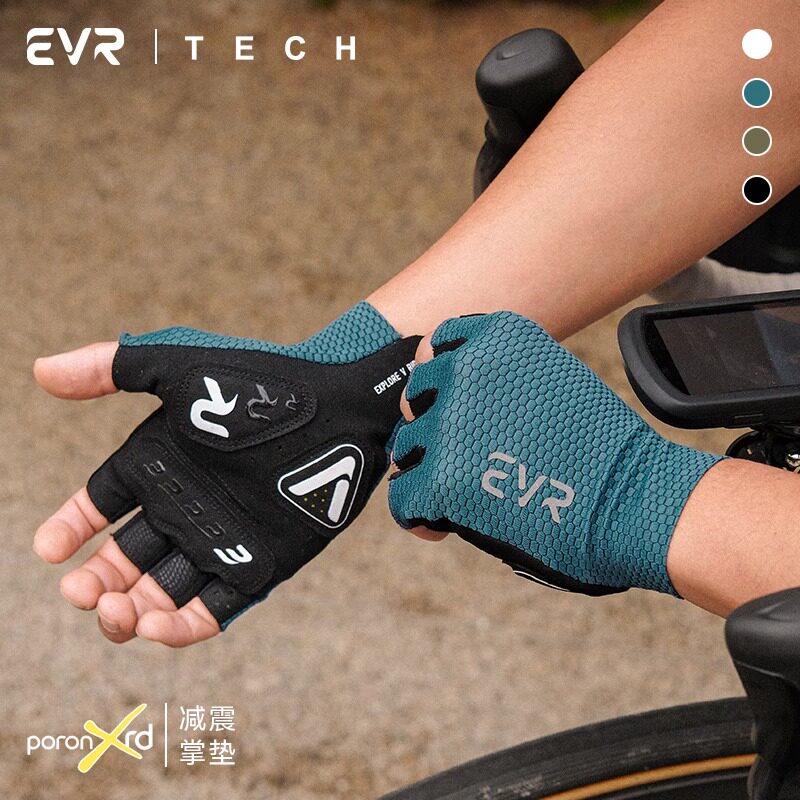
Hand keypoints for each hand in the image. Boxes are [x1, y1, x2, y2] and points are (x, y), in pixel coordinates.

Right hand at [34, 303, 417, 645]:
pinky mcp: (260, 563)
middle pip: (125, 558)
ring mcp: (222, 536)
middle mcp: (186, 503)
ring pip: (162, 589)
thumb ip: (111, 367)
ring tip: (117, 614)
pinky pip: (215, 606)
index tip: (49, 550)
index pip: (100, 505)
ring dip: (132, 610)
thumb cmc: (257, 381)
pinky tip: (156, 627)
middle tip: (81, 593)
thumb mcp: (178, 365)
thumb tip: (39, 370)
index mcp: (160, 462)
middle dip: (97, 581)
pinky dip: (184, 625)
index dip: (71, 528)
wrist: (338, 405)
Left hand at [389, 312, 720, 595]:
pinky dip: (420, 514)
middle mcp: (465, 368)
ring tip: (461, 492)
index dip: (441, 384)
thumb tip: (442, 378)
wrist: (633, 500)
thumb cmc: (598, 447)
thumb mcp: (551, 375)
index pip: (434, 347)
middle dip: (432, 426)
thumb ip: (499, 369)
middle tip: (464, 458)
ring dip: (426, 471)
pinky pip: (402, 496)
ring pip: (406, 448)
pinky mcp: (441, 478)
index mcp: (496, 335)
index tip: (456, 408)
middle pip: (415, 398)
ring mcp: (450, 423)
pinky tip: (445, 525)